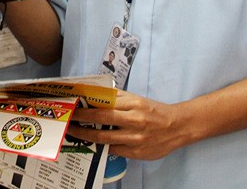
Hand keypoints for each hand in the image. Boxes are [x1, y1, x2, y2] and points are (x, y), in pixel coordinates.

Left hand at [67, 90, 189, 160]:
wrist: (178, 127)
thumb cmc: (154, 111)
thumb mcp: (137, 99)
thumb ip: (117, 98)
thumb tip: (95, 94)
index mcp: (134, 104)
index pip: (104, 104)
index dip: (86, 107)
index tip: (73, 107)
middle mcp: (135, 121)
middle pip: (102, 120)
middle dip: (82, 121)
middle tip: (68, 120)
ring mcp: (136, 139)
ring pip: (105, 138)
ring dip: (86, 136)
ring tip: (74, 133)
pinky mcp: (137, 153)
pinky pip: (114, 149)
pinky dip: (101, 146)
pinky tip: (92, 143)